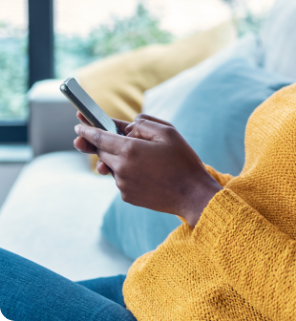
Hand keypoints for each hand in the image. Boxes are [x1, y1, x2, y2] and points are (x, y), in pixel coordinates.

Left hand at [73, 113, 222, 226]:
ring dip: (119, 157)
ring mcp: (123, 185)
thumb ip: (143, 124)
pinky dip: (128, 171)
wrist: (192, 194)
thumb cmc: (183, 161)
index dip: (87, 129)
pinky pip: (121, 178)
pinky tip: (148, 171)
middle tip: (105, 135)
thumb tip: (127, 128)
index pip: (99, 137)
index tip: (78, 124)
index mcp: (130, 150)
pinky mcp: (128, 196)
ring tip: (143, 156)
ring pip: (112, 165)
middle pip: (102, 151)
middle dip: (101, 142)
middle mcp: (121, 168)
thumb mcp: (168, 132)